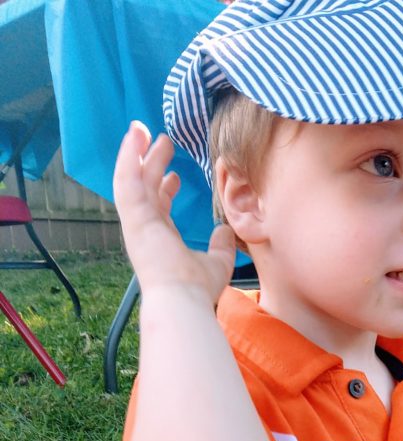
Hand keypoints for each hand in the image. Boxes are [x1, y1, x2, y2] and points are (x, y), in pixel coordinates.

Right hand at [113, 122, 234, 302]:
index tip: (176, 174)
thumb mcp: (217, 262)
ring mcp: (136, 222)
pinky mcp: (133, 216)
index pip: (159, 207)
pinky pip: (126, 179)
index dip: (165, 189)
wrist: (182, 299)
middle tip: (161, 140)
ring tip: (140, 128)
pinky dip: (127, 157)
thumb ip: (221, 246)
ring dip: (134, 153)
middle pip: (144, 187)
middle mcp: (145, 229)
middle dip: (150, 162)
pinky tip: (134, 137)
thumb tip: (226, 230)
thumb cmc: (196, 289)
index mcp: (161, 239)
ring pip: (131, 179)